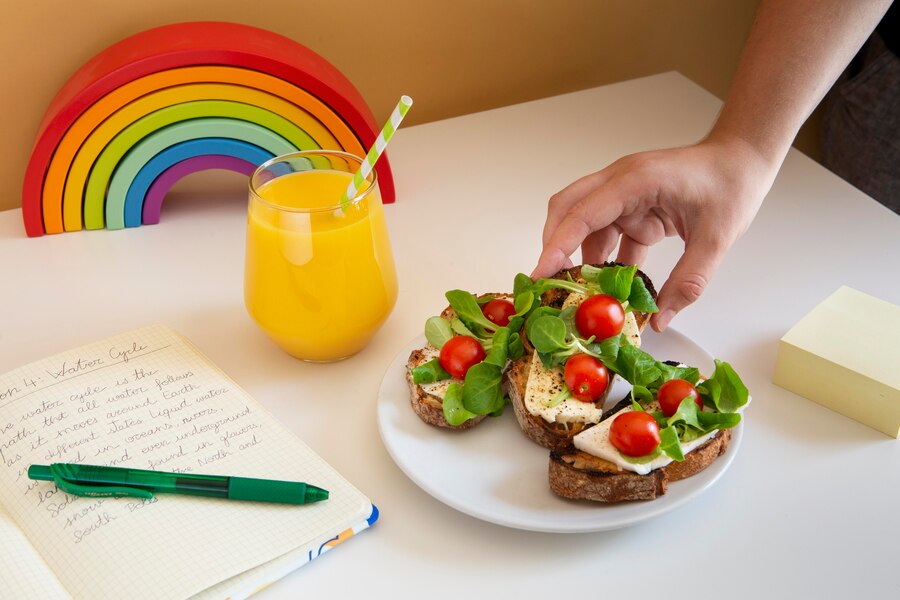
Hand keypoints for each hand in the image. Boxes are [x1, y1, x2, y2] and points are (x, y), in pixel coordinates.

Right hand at [532, 138, 777, 331]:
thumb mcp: (716, 237)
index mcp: (636, 181)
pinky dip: (605, 260)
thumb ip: (688, 281)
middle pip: (567, 209)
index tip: (540, 273)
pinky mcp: (632, 206)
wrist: (743, 159)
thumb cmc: (731, 183)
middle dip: (554, 246)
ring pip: (584, 224)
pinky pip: (607, 234)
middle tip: (549, 283)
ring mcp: (624, 194)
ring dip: (581, 258)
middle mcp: (620, 182)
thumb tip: (659, 319)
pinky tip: (613, 284)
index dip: (557, 245)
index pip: (582, 213)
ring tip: (583, 292)